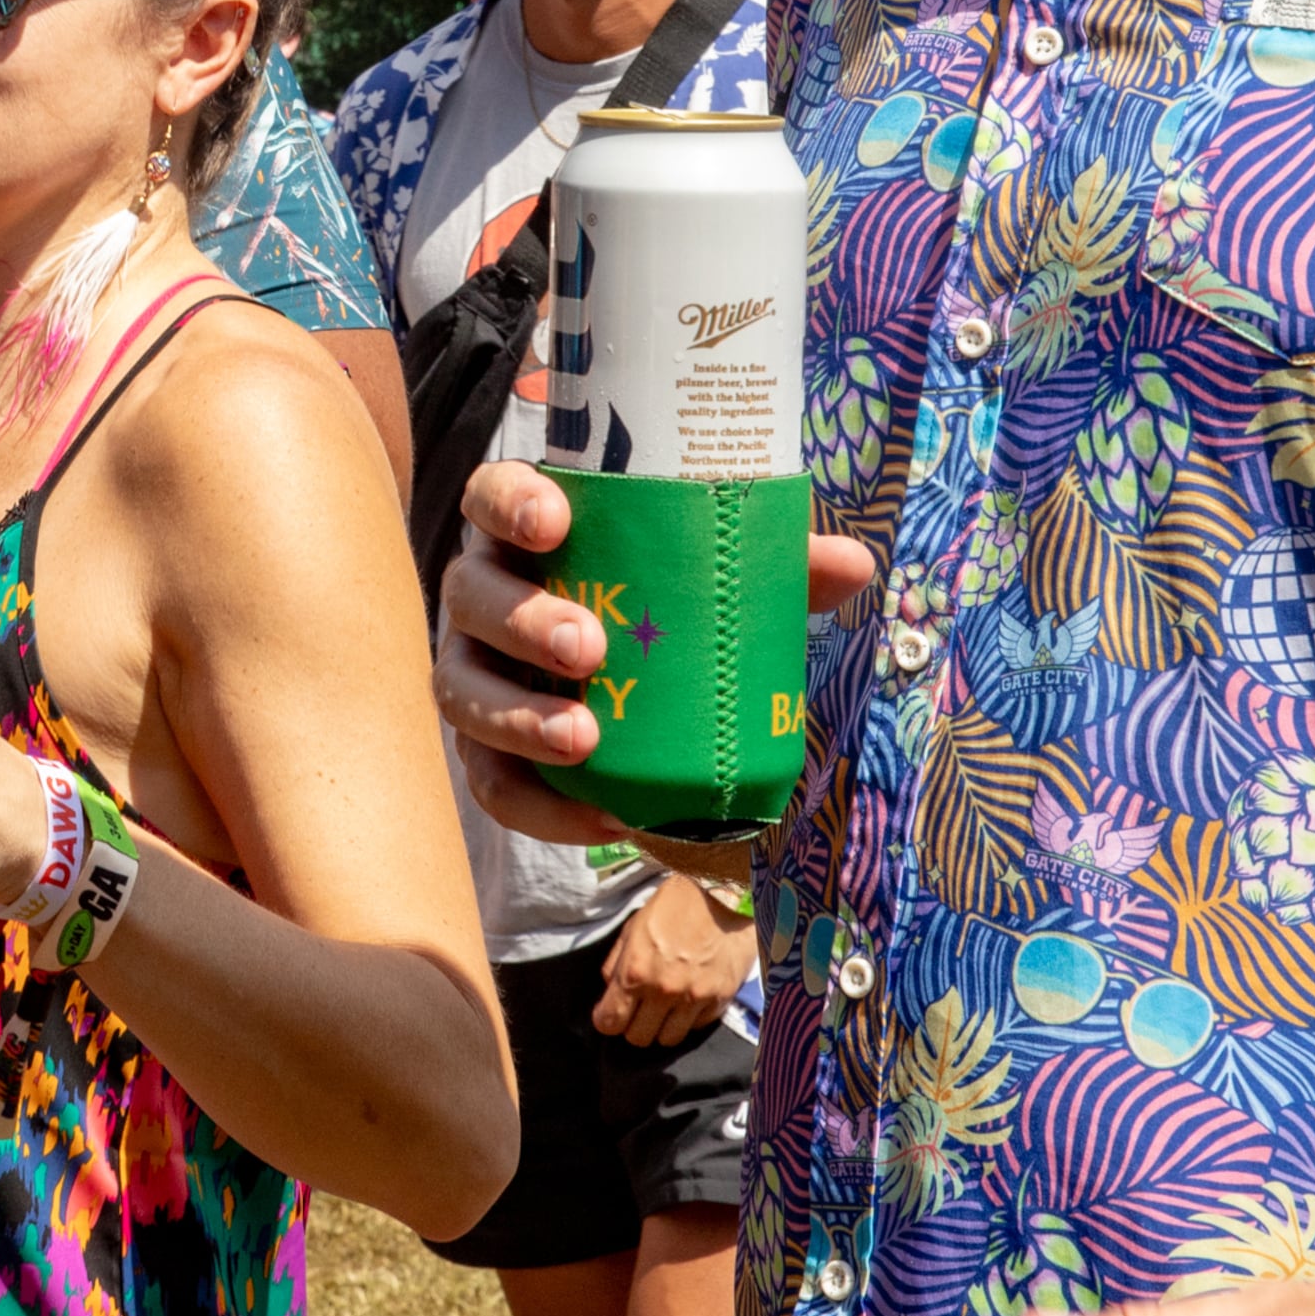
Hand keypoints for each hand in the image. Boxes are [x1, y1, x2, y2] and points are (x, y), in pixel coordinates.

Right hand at [437, 459, 875, 844]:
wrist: (617, 684)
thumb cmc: (657, 604)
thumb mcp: (706, 576)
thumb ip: (771, 564)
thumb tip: (853, 563)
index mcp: (522, 532)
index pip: (490, 496)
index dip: (511, 504)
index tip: (556, 522)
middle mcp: (480, 594)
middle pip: (472, 593)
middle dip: (524, 619)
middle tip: (591, 647)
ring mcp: (471, 670)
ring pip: (461, 689)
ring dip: (517, 715)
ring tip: (584, 739)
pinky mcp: (480, 746)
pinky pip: (489, 780)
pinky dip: (537, 805)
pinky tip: (599, 818)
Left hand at [597, 871, 753, 1047]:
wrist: (720, 898)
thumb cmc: (670, 909)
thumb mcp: (632, 928)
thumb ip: (616, 963)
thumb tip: (610, 991)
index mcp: (635, 971)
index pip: (610, 1021)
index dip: (606, 1020)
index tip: (610, 1015)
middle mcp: (663, 991)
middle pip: (638, 1038)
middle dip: (633, 1026)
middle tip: (637, 1011)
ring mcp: (693, 999)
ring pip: (668, 1040)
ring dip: (661, 1027)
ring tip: (663, 1008)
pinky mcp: (719, 1001)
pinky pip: (695, 1027)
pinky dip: (688, 1019)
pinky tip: (687, 998)